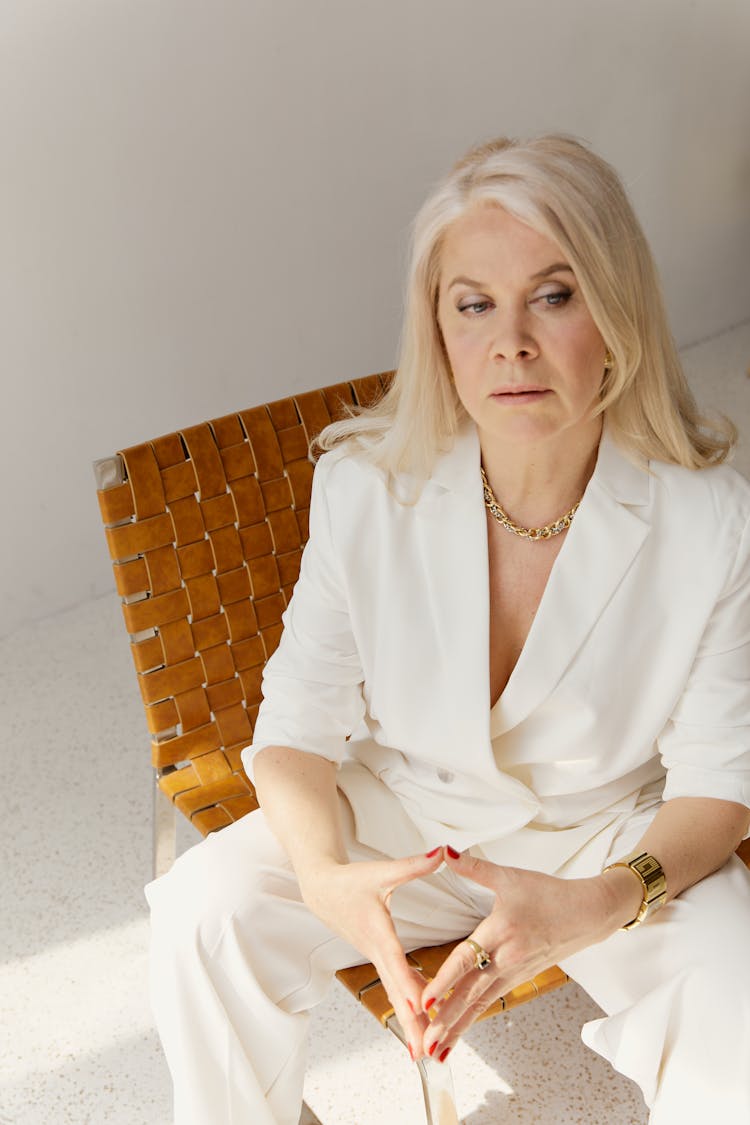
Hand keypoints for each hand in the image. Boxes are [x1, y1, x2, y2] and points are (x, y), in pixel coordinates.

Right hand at [296, 848, 444, 1059]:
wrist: (321, 887)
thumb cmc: (350, 880)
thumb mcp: (383, 871)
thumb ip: (414, 865)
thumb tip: (442, 854)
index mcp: (378, 932)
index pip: (395, 963)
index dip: (409, 984)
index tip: (422, 1006)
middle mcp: (376, 951)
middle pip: (396, 991)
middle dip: (411, 1021)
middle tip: (425, 1050)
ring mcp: (375, 957)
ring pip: (395, 992)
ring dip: (410, 1020)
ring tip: (425, 1048)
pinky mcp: (377, 957)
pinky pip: (395, 984)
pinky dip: (408, 1002)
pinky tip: (423, 1015)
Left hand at [419, 849, 639, 1060]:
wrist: (588, 914)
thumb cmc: (550, 895)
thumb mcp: (511, 877)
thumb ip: (474, 867)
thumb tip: (445, 852)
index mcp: (500, 932)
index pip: (466, 960)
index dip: (444, 981)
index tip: (425, 1001)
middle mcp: (506, 958)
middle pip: (470, 993)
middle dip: (446, 1020)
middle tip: (425, 1042)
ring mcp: (513, 972)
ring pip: (479, 1003)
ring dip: (457, 1027)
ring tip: (436, 1050)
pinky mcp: (518, 978)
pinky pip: (489, 1001)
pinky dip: (471, 1018)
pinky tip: (457, 1033)